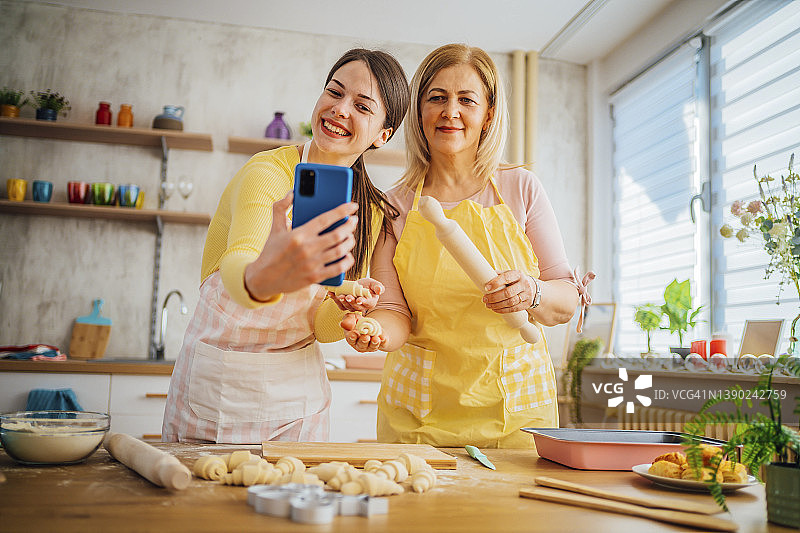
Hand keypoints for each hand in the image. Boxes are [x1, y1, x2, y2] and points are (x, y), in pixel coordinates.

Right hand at [244, 192, 358, 300]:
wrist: (262, 279)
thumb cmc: (270, 251)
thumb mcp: (274, 228)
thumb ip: (281, 207)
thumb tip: (292, 192)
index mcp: (298, 234)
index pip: (325, 218)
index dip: (342, 210)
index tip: (352, 206)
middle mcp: (306, 249)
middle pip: (337, 235)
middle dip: (350, 226)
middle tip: (353, 221)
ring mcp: (312, 264)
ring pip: (340, 250)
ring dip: (350, 242)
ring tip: (350, 236)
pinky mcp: (315, 277)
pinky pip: (338, 268)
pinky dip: (347, 261)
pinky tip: (348, 255)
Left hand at [328, 278, 383, 312]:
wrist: (360, 286)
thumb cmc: (368, 286)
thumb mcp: (374, 284)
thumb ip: (378, 287)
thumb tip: (380, 290)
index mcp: (370, 302)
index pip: (366, 303)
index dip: (362, 301)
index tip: (358, 299)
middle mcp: (361, 307)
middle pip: (355, 306)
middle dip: (350, 301)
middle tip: (346, 296)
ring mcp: (352, 307)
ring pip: (346, 306)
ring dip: (342, 301)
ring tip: (338, 295)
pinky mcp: (345, 306)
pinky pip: (340, 305)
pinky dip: (335, 300)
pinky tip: (331, 293)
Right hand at [341, 313, 386, 351]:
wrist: (372, 325)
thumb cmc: (359, 322)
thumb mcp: (352, 317)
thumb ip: (348, 320)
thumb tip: (344, 323)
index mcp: (352, 338)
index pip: (350, 339)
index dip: (352, 337)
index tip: (353, 334)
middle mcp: (360, 344)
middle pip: (361, 345)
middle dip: (363, 341)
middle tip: (366, 337)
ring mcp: (370, 346)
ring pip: (372, 347)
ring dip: (374, 343)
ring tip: (376, 338)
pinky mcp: (380, 344)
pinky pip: (382, 344)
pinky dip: (383, 341)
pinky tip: (382, 337)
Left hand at [482, 269, 537, 313]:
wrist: (532, 288)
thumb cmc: (515, 280)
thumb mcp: (510, 274)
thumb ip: (499, 274)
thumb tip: (484, 274)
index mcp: (518, 274)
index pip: (506, 278)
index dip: (495, 283)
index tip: (486, 288)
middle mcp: (524, 284)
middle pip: (508, 293)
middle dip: (494, 297)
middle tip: (484, 299)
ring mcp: (527, 294)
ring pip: (510, 302)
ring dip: (497, 305)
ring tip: (488, 305)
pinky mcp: (527, 304)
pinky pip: (513, 309)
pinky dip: (502, 310)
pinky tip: (495, 309)